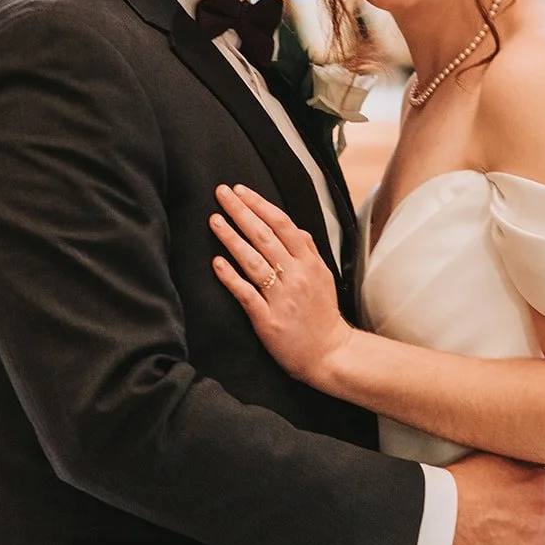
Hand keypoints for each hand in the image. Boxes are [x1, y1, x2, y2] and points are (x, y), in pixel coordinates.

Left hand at [210, 185, 352, 384]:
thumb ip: (309, 250)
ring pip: (254, 261)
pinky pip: (247, 294)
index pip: (283, 224)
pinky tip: (216, 263)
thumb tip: (296, 228)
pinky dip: (231, 277)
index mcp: (309, 263)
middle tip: (220, 193)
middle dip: (241, 212)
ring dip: (232, 238)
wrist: (330, 354)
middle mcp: (296, 276)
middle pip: (265, 236)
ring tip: (214, 220)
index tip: (240, 191)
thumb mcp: (324, 276)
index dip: (260, 205)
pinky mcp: (268, 320)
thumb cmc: (323, 315)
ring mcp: (282, 298)